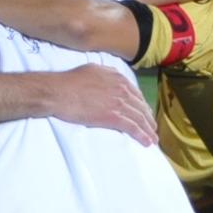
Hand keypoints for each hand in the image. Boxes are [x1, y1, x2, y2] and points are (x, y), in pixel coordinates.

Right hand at [40, 64, 155, 145]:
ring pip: (139, 118)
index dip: (142, 105)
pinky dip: (141, 135)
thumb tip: (112, 77)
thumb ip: (106, 74)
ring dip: (148, 130)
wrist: (59, 92)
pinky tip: (147, 142)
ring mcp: (119, 103)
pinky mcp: (113, 116)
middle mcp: (122, 89)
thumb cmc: (70, 81)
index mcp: (117, 77)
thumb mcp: (92, 69)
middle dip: (148, 119)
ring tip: (152, 139)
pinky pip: (132, 127)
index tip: (145, 113)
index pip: (135, 94)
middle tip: (152, 129)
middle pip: (140, 106)